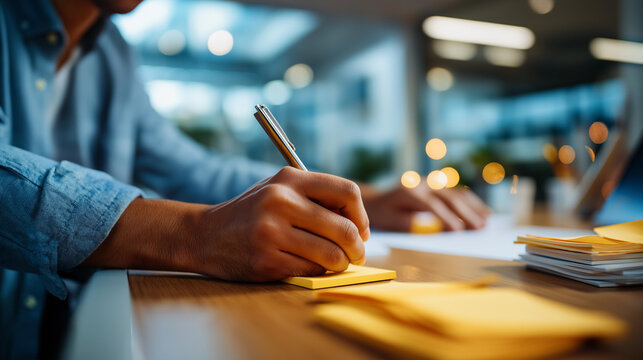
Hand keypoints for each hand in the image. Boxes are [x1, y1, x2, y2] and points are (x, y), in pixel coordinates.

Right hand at [85, 167, 369, 281]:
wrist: (205, 235)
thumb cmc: (251, 213)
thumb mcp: (279, 190)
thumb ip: (314, 197)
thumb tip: (358, 222)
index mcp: (289, 179)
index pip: (346, 192)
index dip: (361, 215)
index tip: (361, 230)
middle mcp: (280, 201)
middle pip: (344, 228)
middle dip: (358, 248)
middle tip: (357, 255)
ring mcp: (271, 232)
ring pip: (331, 255)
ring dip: (340, 264)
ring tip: (336, 263)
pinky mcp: (266, 260)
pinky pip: (309, 270)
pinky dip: (315, 272)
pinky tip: (305, 266)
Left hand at [360, 182, 489, 231]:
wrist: (375, 199)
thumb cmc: (382, 214)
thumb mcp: (389, 221)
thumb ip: (408, 224)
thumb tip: (431, 228)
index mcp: (409, 192)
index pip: (431, 205)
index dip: (446, 218)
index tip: (459, 231)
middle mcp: (422, 184)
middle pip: (448, 198)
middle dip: (465, 214)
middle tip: (480, 228)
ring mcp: (430, 183)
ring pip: (456, 193)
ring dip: (472, 207)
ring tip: (487, 221)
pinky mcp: (436, 185)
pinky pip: (456, 192)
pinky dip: (470, 202)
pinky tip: (483, 212)